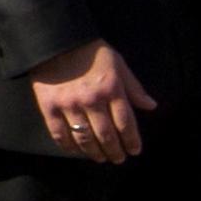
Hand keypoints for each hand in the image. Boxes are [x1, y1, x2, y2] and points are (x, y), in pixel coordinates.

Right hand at [28, 39, 153, 162]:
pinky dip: (69, 146)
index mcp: (111, 89)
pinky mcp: (49, 107)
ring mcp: (69, 105)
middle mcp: (91, 100)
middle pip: (106, 135)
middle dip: (115, 151)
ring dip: (95, 153)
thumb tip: (151, 106)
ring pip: (85, 139)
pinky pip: (60, 134)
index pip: (125, 123)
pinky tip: (76, 149)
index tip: (134, 150)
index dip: (131, 141)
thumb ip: (134, 87)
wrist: (56, 41)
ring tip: (101, 158)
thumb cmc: (91, 52)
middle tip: (119, 159)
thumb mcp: (118, 64)